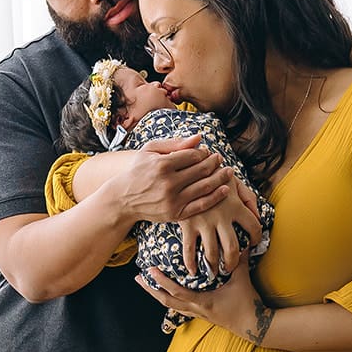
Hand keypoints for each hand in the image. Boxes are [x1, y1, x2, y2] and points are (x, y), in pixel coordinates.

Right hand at [114, 135, 234, 222]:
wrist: (122, 199)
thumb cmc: (137, 171)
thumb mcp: (150, 151)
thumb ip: (174, 143)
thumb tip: (199, 137)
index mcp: (162, 164)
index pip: (192, 156)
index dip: (203, 153)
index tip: (208, 152)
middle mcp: (168, 183)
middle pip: (201, 170)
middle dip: (214, 163)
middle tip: (220, 159)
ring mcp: (173, 200)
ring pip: (204, 187)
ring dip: (220, 178)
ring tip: (228, 171)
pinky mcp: (175, 214)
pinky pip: (201, 205)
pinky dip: (215, 197)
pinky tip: (225, 189)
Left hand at [136, 250, 271, 341]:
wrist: (253, 325)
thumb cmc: (247, 303)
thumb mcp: (241, 279)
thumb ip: (238, 260)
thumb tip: (239, 241)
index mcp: (203, 301)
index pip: (177, 292)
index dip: (162, 282)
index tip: (150, 271)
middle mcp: (196, 309)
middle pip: (167, 301)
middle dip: (151, 290)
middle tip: (138, 279)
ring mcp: (197, 313)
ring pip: (171, 305)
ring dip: (157, 295)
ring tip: (146, 284)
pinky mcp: (201, 314)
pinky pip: (179, 306)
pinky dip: (169, 299)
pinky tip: (165, 293)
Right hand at [175, 180, 262, 276]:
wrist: (188, 169)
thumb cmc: (214, 176)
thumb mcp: (235, 182)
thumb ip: (249, 198)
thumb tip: (257, 217)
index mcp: (235, 206)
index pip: (253, 226)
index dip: (256, 237)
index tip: (253, 242)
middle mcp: (221, 216)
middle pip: (232, 248)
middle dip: (232, 262)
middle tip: (231, 267)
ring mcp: (203, 221)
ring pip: (211, 253)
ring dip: (214, 266)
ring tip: (215, 271)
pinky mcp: (187, 224)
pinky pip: (189, 249)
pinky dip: (191, 264)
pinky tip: (193, 272)